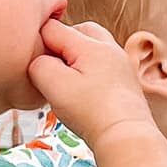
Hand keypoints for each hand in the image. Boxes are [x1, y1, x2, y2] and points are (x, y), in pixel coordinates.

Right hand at [27, 18, 152, 147]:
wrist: (127, 137)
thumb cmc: (91, 112)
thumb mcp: (53, 84)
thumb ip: (38, 64)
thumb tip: (39, 60)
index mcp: (92, 45)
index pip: (53, 29)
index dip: (39, 44)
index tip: (40, 67)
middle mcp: (111, 48)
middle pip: (79, 30)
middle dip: (61, 44)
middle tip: (54, 69)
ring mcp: (122, 64)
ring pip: (94, 47)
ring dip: (77, 58)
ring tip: (69, 82)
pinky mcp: (127, 81)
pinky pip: (104, 65)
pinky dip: (91, 71)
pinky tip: (86, 92)